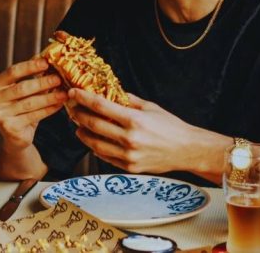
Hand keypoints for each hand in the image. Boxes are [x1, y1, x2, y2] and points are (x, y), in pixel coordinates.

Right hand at [0, 58, 66, 150]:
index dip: (30, 66)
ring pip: (29, 103)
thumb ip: (31, 77)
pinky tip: (59, 105)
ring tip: (63, 93)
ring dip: (49, 97)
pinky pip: (33, 116)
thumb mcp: (22, 90)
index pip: (13, 71)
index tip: (46, 63)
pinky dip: (48, 110)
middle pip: (21, 88)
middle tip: (58, 79)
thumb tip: (49, 61)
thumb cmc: (20, 107)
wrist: (14, 136)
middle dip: (42, 83)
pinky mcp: (9, 127)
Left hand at [67, 90, 201, 174]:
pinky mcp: (129, 168)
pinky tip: (92, 140)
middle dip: (78, 114)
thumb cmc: (170, 126)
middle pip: (93, 124)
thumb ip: (128, 100)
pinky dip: (95, 147)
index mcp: (134, 120)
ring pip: (94, 143)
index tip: (73, 92)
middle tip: (71, 108)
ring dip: (82, 133)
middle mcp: (129, 138)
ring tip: (78, 125)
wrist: (187, 150)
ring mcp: (128, 156)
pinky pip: (105, 157)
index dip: (83, 98)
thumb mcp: (150, 107)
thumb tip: (109, 92)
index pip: (100, 106)